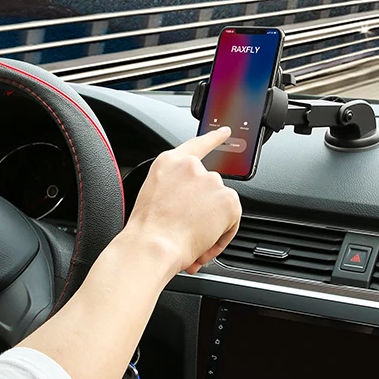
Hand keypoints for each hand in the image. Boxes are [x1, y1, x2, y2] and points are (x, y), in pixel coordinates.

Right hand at [124, 127, 241, 276]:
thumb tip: (188, 208)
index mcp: (169, 163)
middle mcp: (191, 167)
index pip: (196, 145)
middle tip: (189, 228)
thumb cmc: (147, 230)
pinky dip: (223, 234)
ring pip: (220, 205)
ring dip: (212, 222)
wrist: (154, 245)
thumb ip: (174, 189)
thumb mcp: (153, 196)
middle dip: (204, 208)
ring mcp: (211, 180)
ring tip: (192, 239)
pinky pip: (232, 219)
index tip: (226, 132)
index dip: (213, 138)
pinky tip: (205, 241)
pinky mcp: (227, 198)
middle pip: (209, 187)